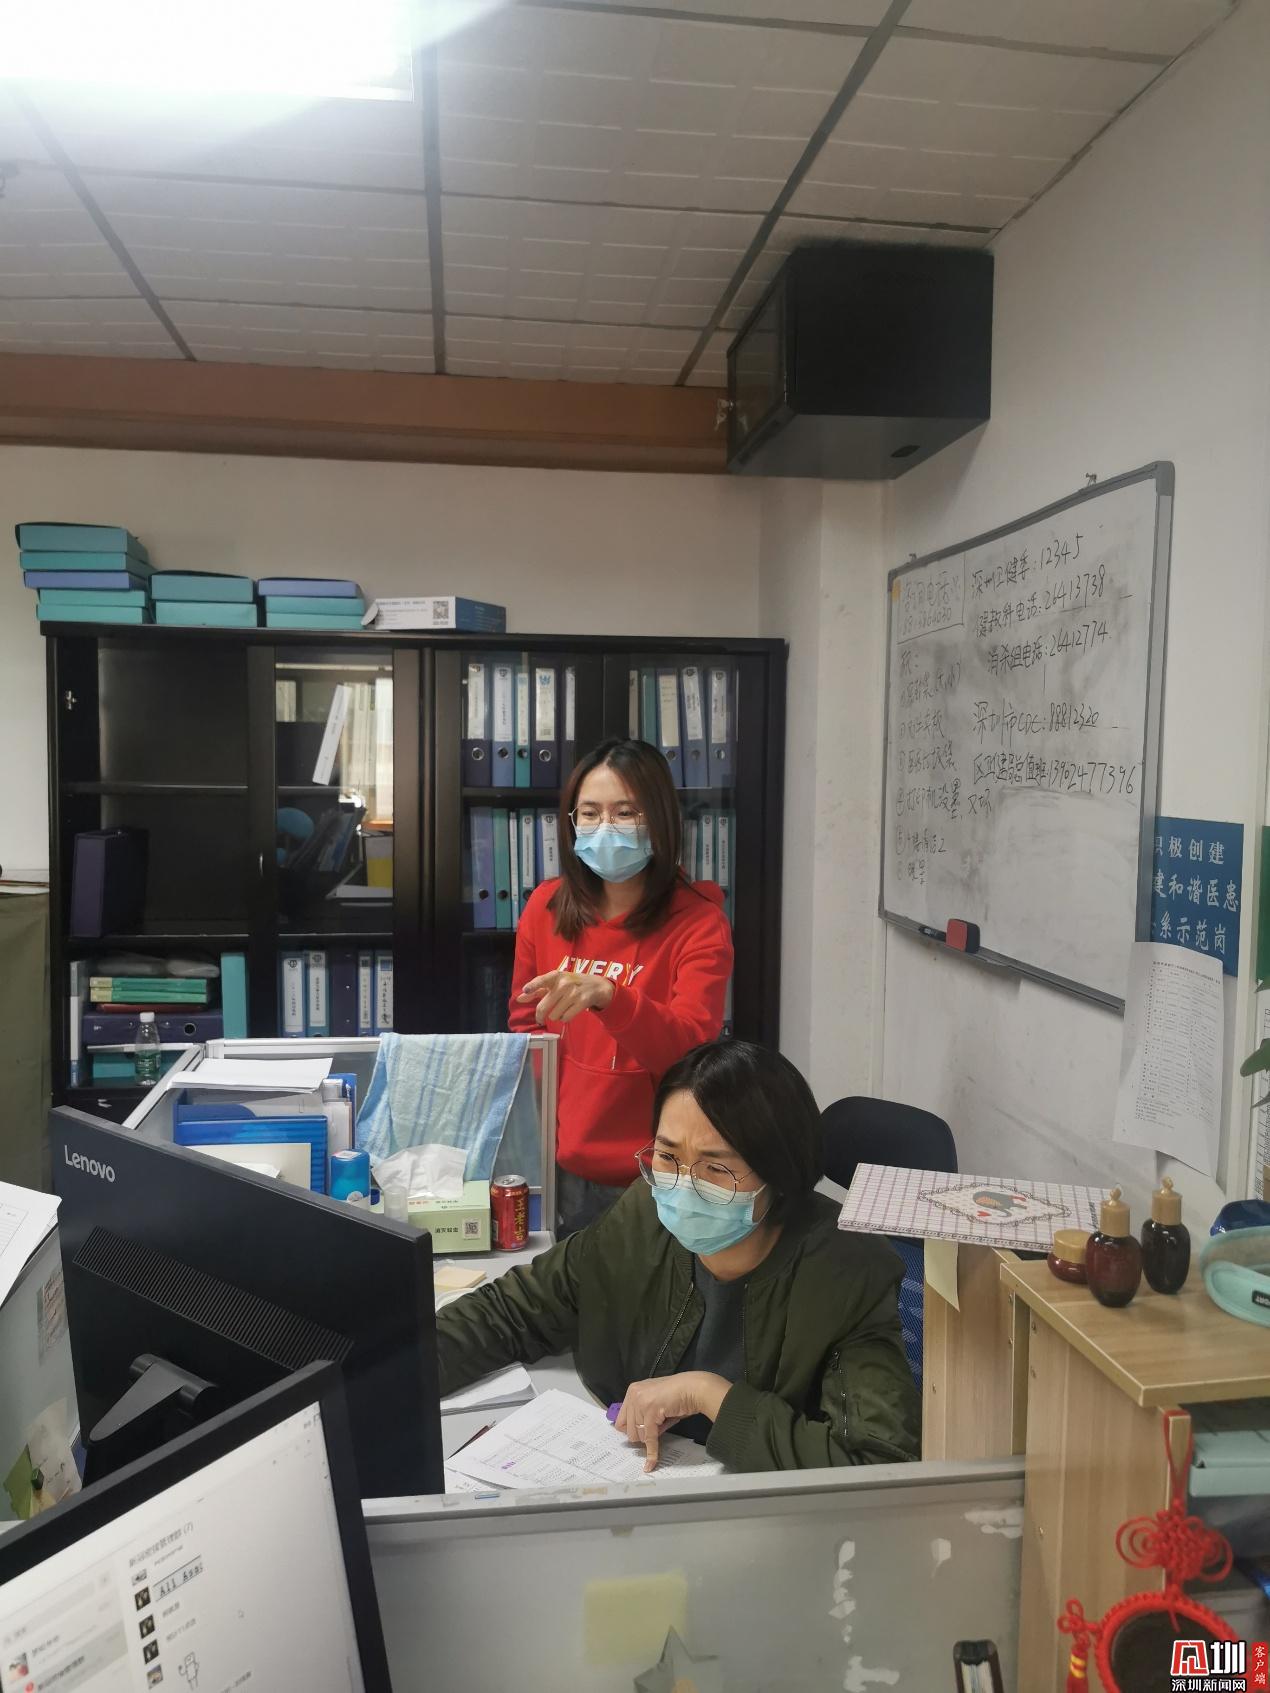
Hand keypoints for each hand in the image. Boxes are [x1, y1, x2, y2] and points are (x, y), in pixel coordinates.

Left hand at [517, 970, 614, 1024]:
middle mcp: (564, 983)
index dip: (533, 986)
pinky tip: (569, 1011)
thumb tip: (519, 998)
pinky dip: (565, 1018)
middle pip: (543, 1007)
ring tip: (561, 1009)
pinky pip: (565, 1018)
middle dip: (540, 1015)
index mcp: (555, 976)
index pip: (542, 980)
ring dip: (555, 1016)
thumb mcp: (554, 983)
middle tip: (540, 1018)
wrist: (596, 986)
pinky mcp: (582, 1002)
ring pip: (554, 1015)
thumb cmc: (570, 983)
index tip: (525, 990)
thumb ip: (536, 990)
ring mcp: (573, 993)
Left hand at [615, 1372, 731, 1471]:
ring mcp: (641, 1403)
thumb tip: (637, 1435)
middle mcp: (634, 1395)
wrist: (694, 1388)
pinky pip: (649, 1438)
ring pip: (639, 1435)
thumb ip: (643, 1413)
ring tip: (663, 1423)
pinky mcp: (651, 1413)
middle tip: (657, 1426)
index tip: (640, 1433)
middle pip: (628, 1430)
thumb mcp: (654, 1401)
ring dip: (651, 1437)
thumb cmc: (677, 1394)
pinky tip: (651, 1464)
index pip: (621, 1420)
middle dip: (642, 1434)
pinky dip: (651, 1453)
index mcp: (632, 1391)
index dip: (631, 1430)